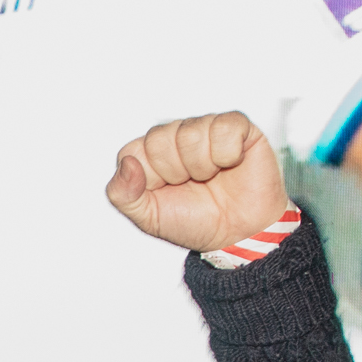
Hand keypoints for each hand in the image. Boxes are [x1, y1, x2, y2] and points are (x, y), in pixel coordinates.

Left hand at [105, 112, 285, 253]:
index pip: (133, 151)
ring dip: (202, 166)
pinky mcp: (236, 126)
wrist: (238, 234)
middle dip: (176, 173)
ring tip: (212, 177)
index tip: (167, 191)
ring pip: (190, 133)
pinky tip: (231, 164)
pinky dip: (228, 154)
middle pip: (159, 140)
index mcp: (150, 153)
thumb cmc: (196, 221)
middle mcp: (175, 135)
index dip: (151, 178)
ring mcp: (205, 128)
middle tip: (192, 185)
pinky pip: (223, 127)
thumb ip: (122, 195)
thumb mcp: (149, 218)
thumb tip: (127, 164)